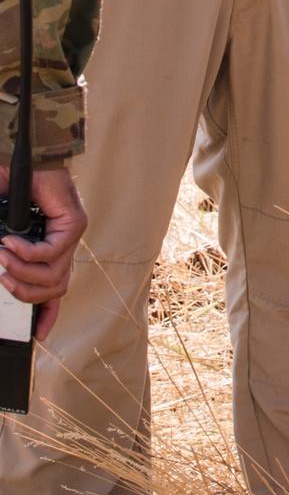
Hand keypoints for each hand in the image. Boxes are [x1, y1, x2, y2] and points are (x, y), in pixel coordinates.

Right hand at [0, 167, 86, 340]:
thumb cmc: (11, 190)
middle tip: (4, 279)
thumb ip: (6, 257)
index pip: (54, 290)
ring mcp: (72, 233)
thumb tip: (1, 275)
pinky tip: (10, 242)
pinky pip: (51, 252)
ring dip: (22, 272)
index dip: (46, 314)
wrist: (22, 159)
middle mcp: (64, 244)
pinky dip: (27, 253)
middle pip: (54, 288)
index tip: (37, 335)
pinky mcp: (74, 222)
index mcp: (49, 248)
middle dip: (25, 293)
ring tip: (3, 258)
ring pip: (54, 275)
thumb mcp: (5, 234)